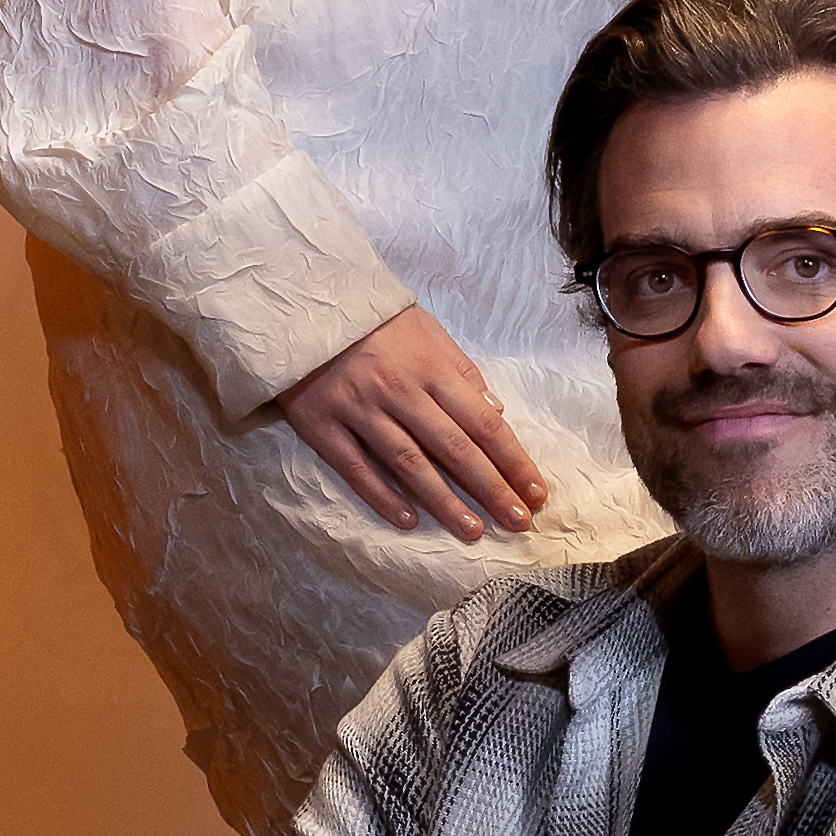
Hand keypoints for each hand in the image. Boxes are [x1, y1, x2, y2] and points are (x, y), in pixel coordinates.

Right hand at [275, 305, 549, 540]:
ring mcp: (359, 411)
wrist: (300, 304)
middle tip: (518, 522)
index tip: (535, 491)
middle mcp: (398, 392)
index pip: (482, 424)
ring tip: (472, 531)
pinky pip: (357, 468)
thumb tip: (495, 411)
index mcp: (430, 369)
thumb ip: (462, 370)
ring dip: (445, 502)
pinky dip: (383, 497)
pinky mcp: (323, 426)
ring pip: (409, 466)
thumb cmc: (371, 318)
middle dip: (492, 490)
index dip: (513, 461)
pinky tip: (408, 521)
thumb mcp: (426, 329)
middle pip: (454, 450)